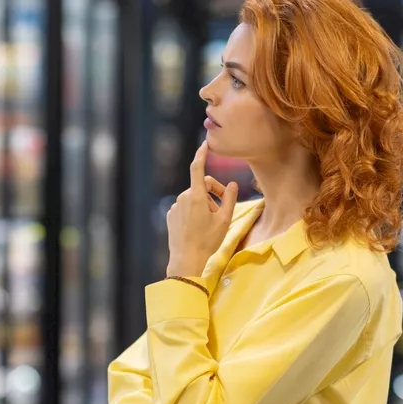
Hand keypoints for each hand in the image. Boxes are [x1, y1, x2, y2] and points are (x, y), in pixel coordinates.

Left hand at [166, 141, 237, 276]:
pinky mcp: (170, 215)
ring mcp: (175, 207)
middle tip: (222, 210)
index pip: (197, 167)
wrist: (186, 259)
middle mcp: (183, 197)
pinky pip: (185, 207)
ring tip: (210, 223)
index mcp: (196, 196)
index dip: (201, 154)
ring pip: (194, 198)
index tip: (205, 144)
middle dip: (213, 194)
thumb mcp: (225, 219)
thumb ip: (230, 198)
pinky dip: (193, 212)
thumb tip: (232, 184)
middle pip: (201, 186)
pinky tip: (198, 227)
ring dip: (204, 205)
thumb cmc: (208, 240)